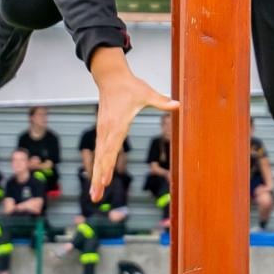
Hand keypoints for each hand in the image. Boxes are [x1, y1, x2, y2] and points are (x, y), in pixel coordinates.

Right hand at [88, 49, 176, 203]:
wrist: (110, 77)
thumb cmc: (129, 86)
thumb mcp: (146, 92)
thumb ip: (161, 101)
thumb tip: (178, 104)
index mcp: (118, 124)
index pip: (112, 148)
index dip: (108, 165)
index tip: (105, 180)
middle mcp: (107, 130)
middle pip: (102, 158)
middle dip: (98, 178)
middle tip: (95, 196)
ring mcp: (103, 131)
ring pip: (99, 158)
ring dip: (96, 177)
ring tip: (94, 195)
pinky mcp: (102, 131)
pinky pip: (99, 152)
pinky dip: (97, 167)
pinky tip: (97, 179)